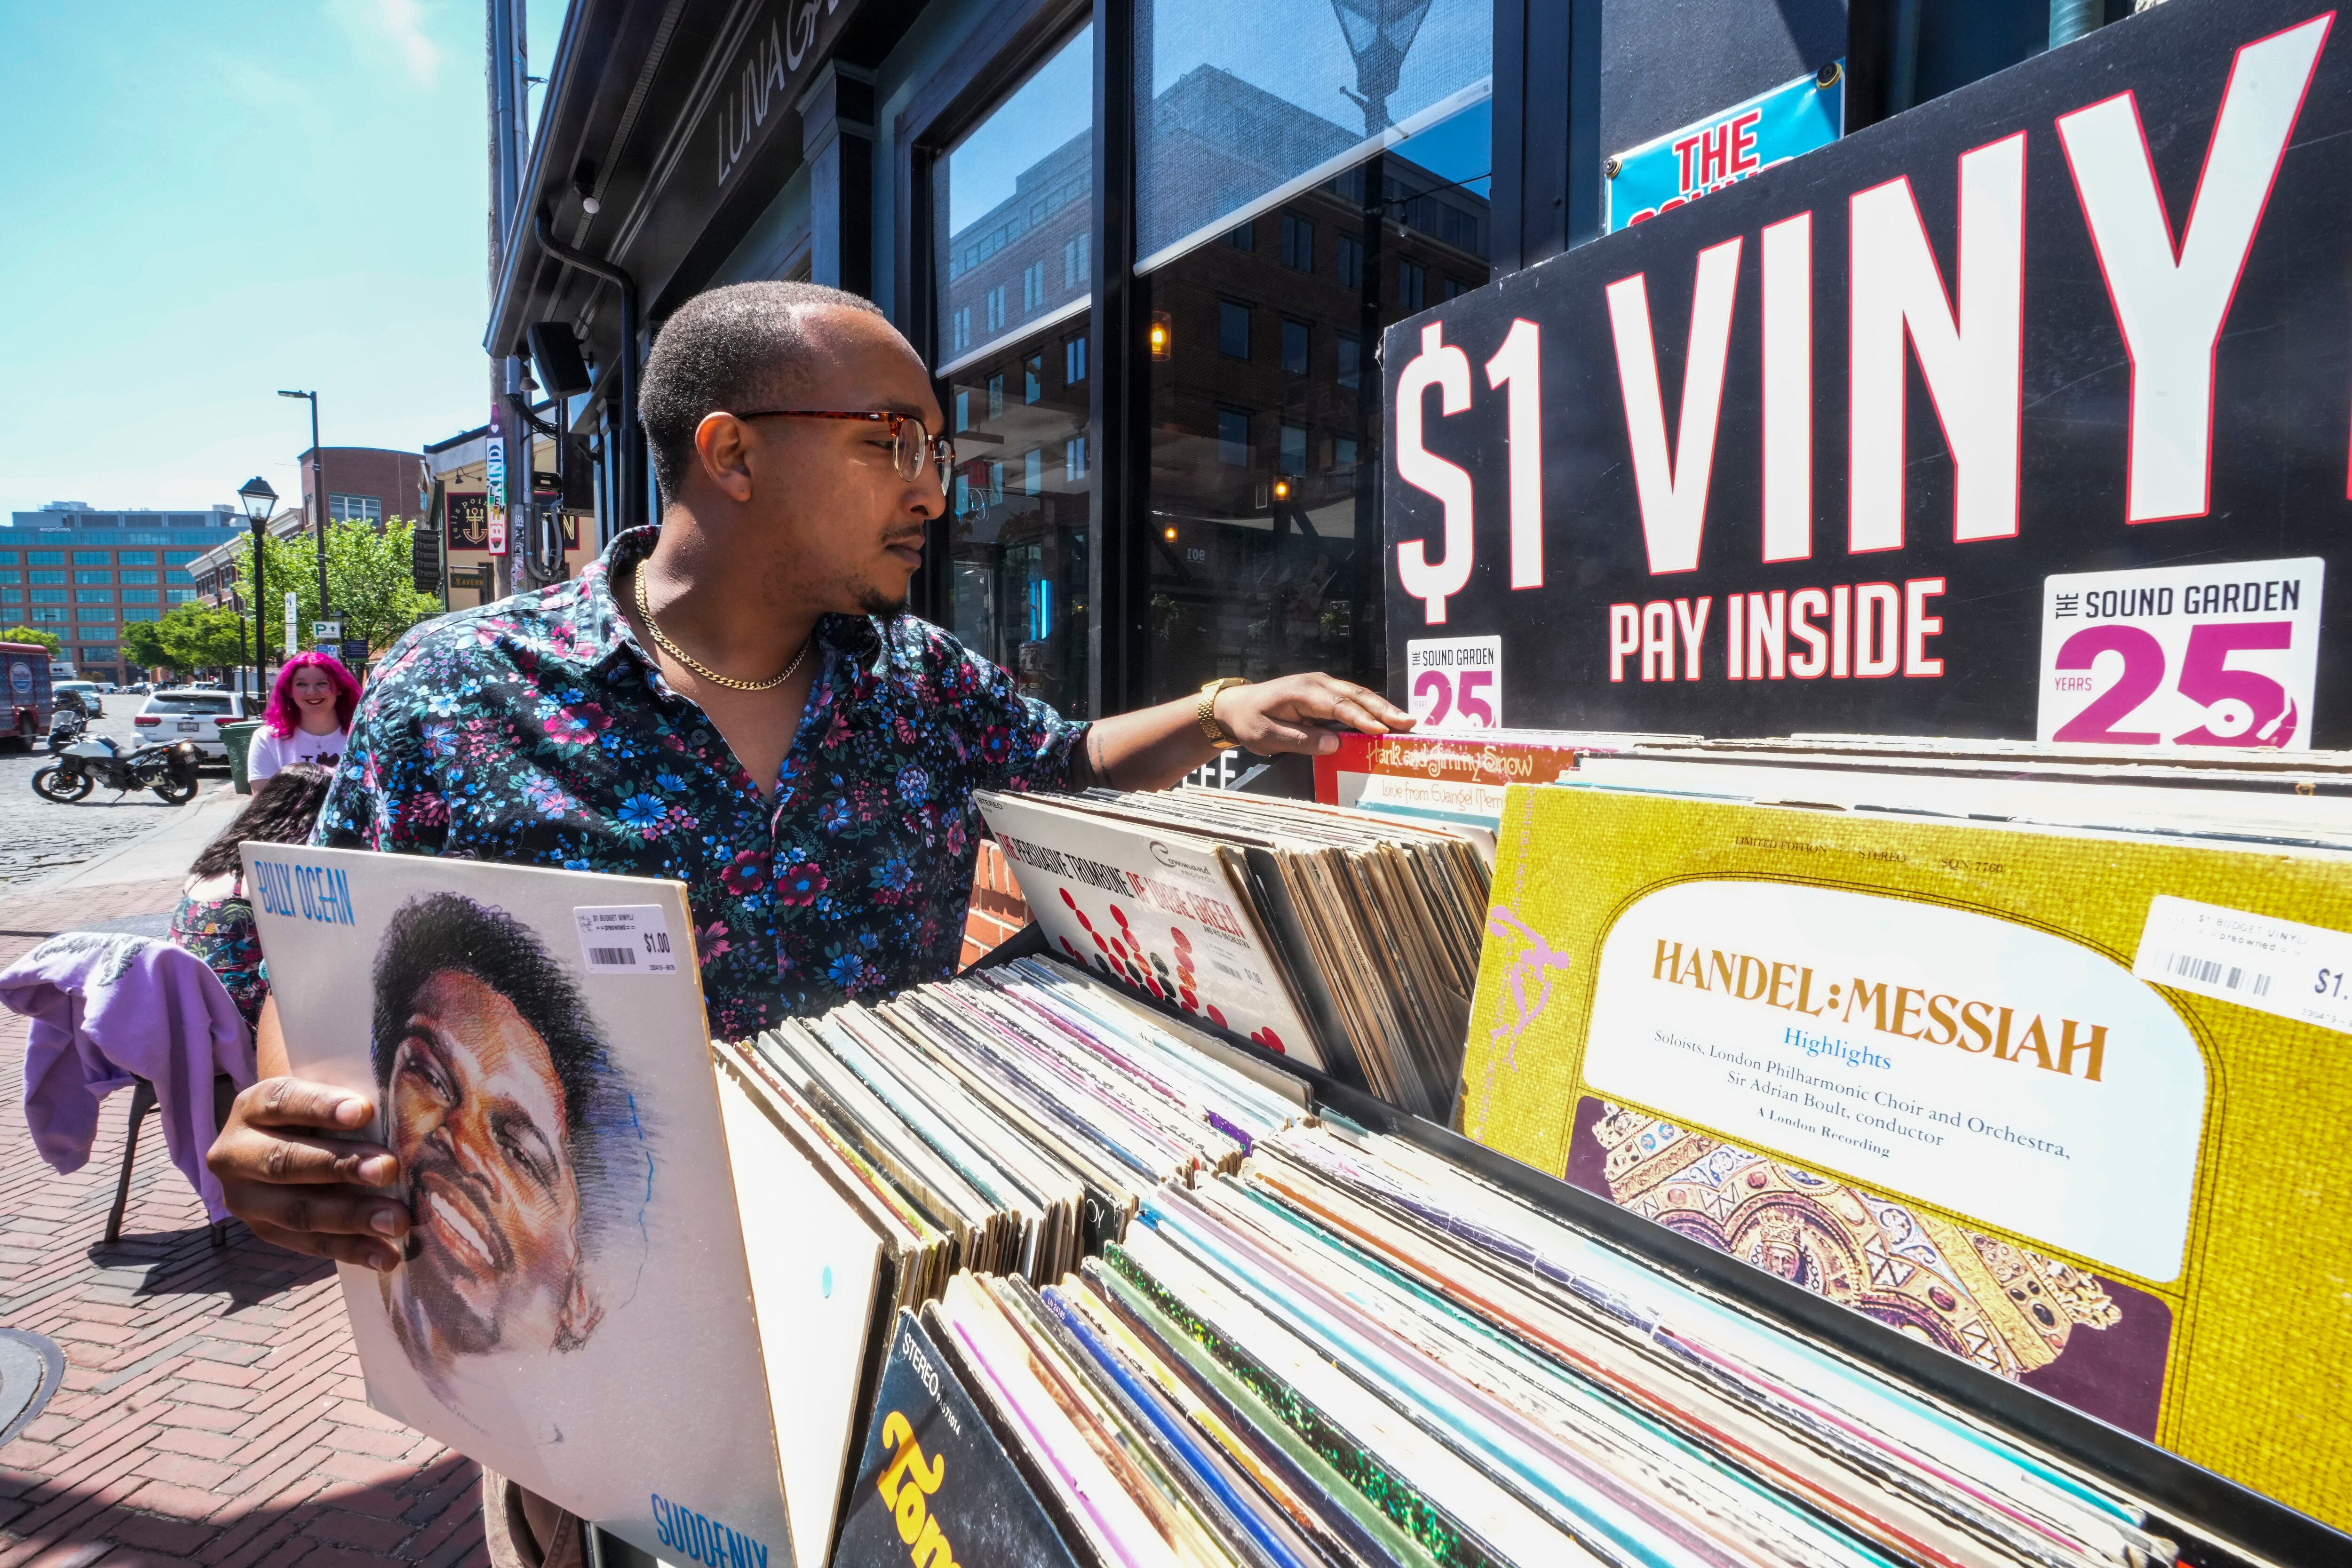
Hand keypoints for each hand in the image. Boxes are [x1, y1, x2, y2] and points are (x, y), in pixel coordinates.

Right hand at [206, 1077, 408, 1270]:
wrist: (286, 1145)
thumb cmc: (320, 1114)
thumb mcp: (323, 1098)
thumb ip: (348, 1104)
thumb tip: (407, 1114)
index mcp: (252, 1107)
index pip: (283, 1102)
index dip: (321, 1107)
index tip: (363, 1111)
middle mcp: (235, 1152)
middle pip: (285, 1161)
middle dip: (340, 1166)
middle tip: (387, 1169)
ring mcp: (244, 1198)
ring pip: (296, 1210)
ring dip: (351, 1217)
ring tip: (396, 1221)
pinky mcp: (264, 1231)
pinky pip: (309, 1244)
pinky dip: (352, 1250)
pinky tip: (386, 1255)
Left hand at [1213, 673, 1414, 755]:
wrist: (1234, 707)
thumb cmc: (1250, 722)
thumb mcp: (1268, 737)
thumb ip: (1301, 740)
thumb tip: (1335, 744)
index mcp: (1301, 692)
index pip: (1337, 705)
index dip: (1361, 718)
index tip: (1382, 730)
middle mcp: (1316, 683)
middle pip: (1355, 695)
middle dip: (1383, 709)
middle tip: (1408, 722)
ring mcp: (1321, 685)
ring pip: (1357, 695)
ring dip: (1381, 708)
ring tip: (1405, 720)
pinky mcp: (1323, 693)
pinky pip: (1351, 699)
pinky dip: (1370, 708)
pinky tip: (1385, 719)